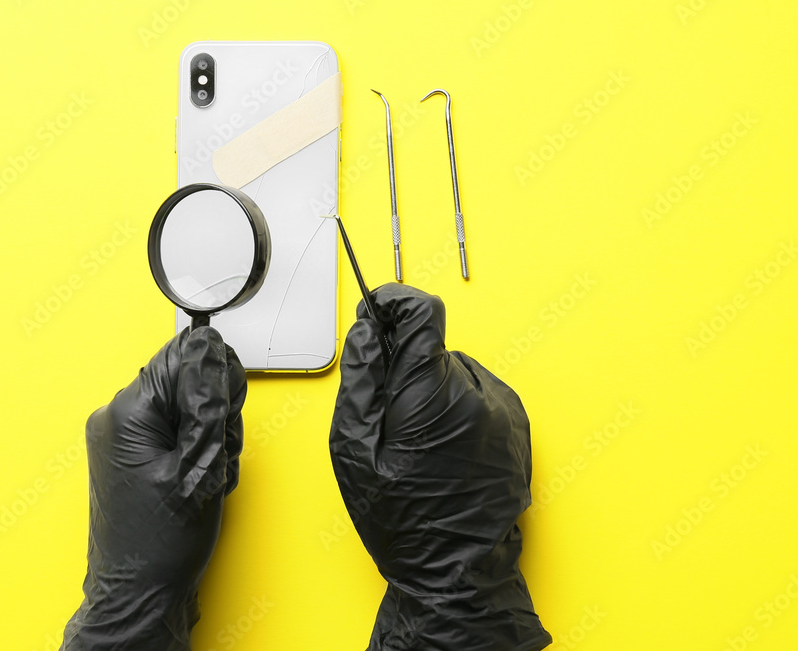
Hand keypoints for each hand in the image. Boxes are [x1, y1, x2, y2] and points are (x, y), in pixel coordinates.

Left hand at [62, 326, 244, 650]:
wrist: (138, 592)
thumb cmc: (161, 543)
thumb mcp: (198, 465)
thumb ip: (206, 404)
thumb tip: (211, 354)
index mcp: (126, 413)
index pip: (180, 356)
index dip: (216, 378)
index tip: (227, 407)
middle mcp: (115, 417)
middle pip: (184, 380)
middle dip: (213, 413)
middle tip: (216, 455)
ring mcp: (120, 436)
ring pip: (184, 405)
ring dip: (208, 435)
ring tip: (208, 475)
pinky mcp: (131, 452)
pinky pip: (173, 428)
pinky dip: (195, 448)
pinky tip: (200, 479)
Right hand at [330, 284, 551, 649]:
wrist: (455, 569)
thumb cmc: (401, 518)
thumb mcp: (355, 447)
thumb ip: (362, 376)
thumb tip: (369, 326)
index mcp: (432, 394)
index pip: (422, 311)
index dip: (394, 304)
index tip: (378, 313)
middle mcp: (476, 393)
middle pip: (433, 345)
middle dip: (405, 365)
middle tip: (388, 415)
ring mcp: (503, 409)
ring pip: (455, 369)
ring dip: (433, 387)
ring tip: (419, 440)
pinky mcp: (517, 423)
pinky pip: (478, 391)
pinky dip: (457, 404)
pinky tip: (444, 445)